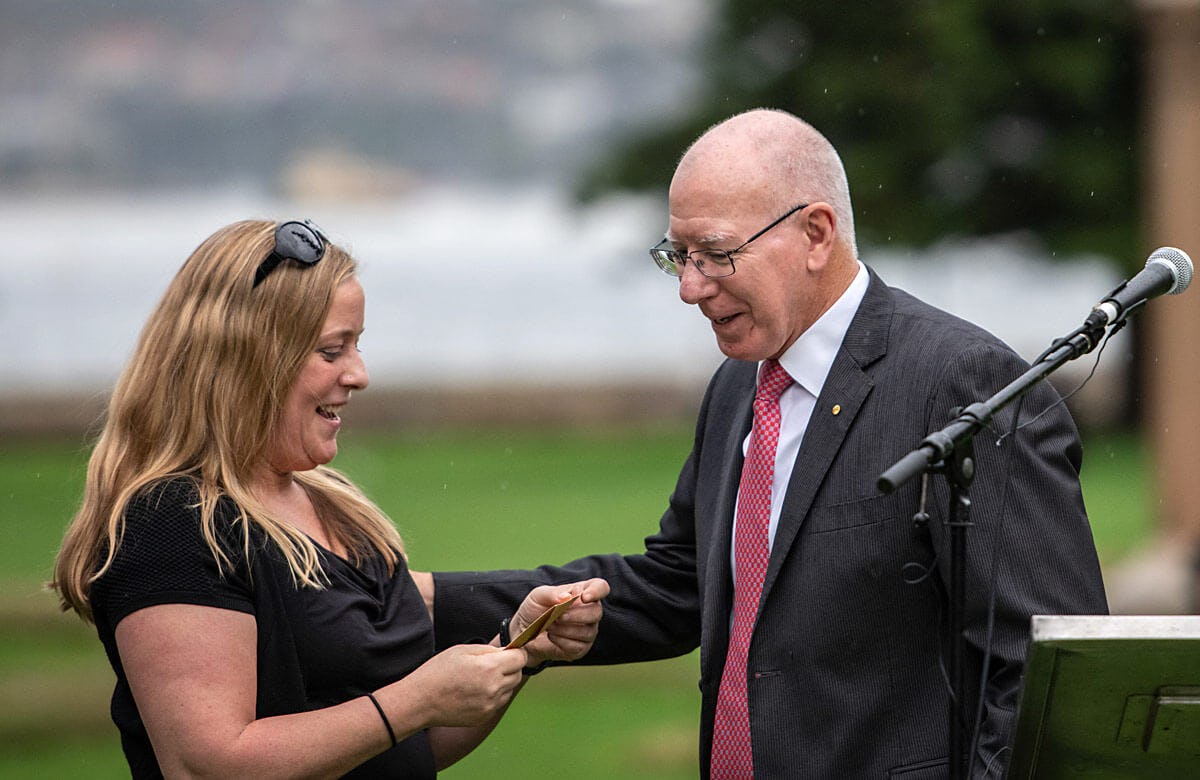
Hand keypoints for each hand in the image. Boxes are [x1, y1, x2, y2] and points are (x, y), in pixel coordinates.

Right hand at [406, 644, 527, 726]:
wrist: (421, 701)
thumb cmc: (439, 671)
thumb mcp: (463, 650)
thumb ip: (489, 650)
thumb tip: (506, 652)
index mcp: (490, 668)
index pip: (520, 658)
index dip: (516, 653)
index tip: (508, 652)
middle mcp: (494, 688)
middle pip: (517, 674)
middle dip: (510, 667)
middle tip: (491, 664)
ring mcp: (490, 705)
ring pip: (509, 689)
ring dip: (502, 682)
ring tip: (479, 678)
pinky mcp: (484, 716)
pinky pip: (498, 702)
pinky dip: (493, 696)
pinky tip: (474, 691)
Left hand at [510, 578, 608, 666]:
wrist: (524, 632)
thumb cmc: (534, 609)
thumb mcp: (538, 596)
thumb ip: (552, 594)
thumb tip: (567, 597)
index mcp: (582, 593)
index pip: (601, 588)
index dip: (597, 591)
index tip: (584, 597)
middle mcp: (589, 611)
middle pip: (596, 611)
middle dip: (576, 615)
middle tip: (557, 616)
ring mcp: (587, 631)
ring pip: (587, 631)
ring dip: (565, 629)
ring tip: (549, 625)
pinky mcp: (580, 648)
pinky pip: (577, 646)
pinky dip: (562, 641)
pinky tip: (551, 636)